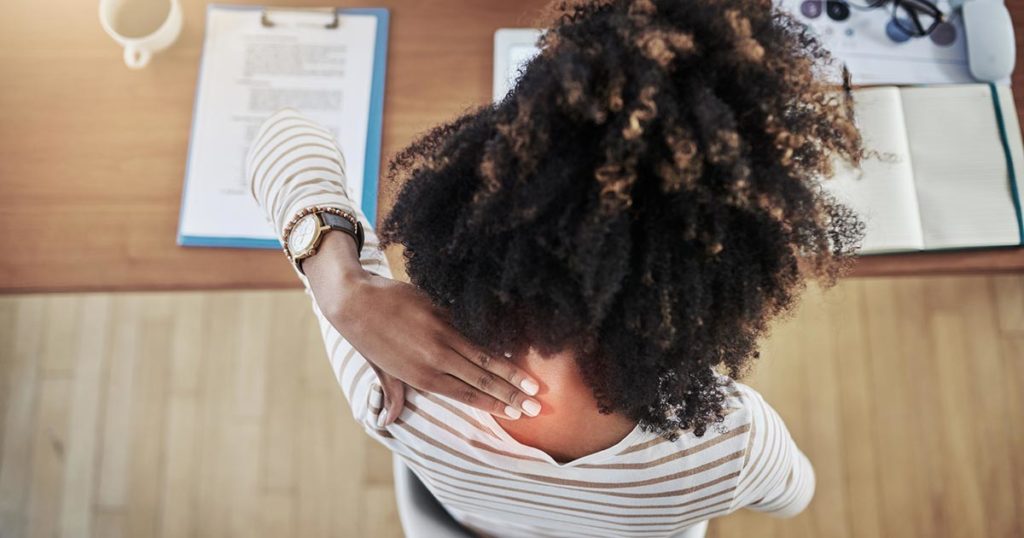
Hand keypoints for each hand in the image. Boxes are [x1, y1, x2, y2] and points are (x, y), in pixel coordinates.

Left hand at [303, 232, 541, 425]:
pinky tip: (515, 351)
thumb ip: (393, 395)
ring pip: (483, 358)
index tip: (517, 414)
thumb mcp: (381, 371)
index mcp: (421, 378)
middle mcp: (435, 361)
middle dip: (512, 395)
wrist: (355, 302)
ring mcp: (441, 336)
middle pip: (482, 381)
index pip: (467, 396)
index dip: (494, 405)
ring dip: (511, 373)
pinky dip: (495, 343)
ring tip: (533, 384)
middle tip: (537, 405)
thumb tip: (387, 423)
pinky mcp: (442, 314)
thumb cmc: (368, 337)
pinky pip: (474, 332)